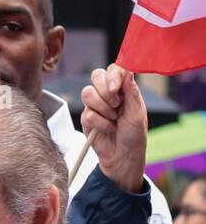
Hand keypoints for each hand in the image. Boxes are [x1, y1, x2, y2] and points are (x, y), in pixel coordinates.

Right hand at [80, 64, 147, 193]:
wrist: (122, 155)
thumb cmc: (134, 134)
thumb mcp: (137, 111)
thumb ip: (131, 91)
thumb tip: (127, 71)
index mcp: (123, 88)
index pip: (114, 69)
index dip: (112, 75)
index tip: (117, 88)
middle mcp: (108, 93)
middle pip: (96, 76)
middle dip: (106, 91)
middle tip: (117, 105)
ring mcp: (95, 105)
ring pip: (88, 93)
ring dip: (103, 108)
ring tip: (113, 119)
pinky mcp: (86, 119)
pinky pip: (87, 114)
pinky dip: (100, 123)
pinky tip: (107, 129)